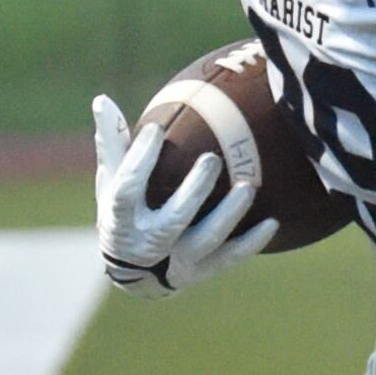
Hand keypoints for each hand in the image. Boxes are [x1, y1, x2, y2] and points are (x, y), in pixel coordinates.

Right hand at [91, 93, 272, 296]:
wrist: (135, 274)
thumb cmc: (124, 214)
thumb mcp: (110, 183)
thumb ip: (113, 145)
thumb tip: (102, 100)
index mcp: (121, 220)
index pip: (127, 189)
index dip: (139, 160)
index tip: (154, 129)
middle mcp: (148, 244)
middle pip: (173, 220)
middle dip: (193, 192)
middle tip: (212, 159)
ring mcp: (176, 261)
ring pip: (206, 240)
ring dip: (229, 215)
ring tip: (249, 187)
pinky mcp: (200, 271)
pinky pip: (230, 258)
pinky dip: (252, 243)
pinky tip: (273, 222)